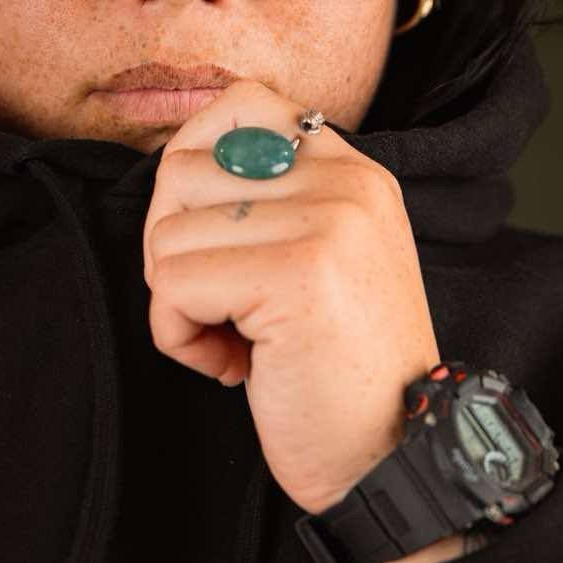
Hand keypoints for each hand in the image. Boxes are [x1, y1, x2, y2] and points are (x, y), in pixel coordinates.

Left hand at [141, 77, 442, 516]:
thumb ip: (269, 202)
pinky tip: (234, 367)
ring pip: (167, 235)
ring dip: (178, 305)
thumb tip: (172, 170)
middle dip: (175, 251)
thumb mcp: (321, 260)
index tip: (214, 242)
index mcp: (354, 170)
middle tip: (225, 310)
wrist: (396, 458)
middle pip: (180, 171)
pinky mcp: (295, 274)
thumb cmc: (341, 373)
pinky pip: (172, 286)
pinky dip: (180, 338)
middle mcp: (347, 181)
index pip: (239, 104)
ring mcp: (326, 222)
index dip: (192, 170)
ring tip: (239, 342)